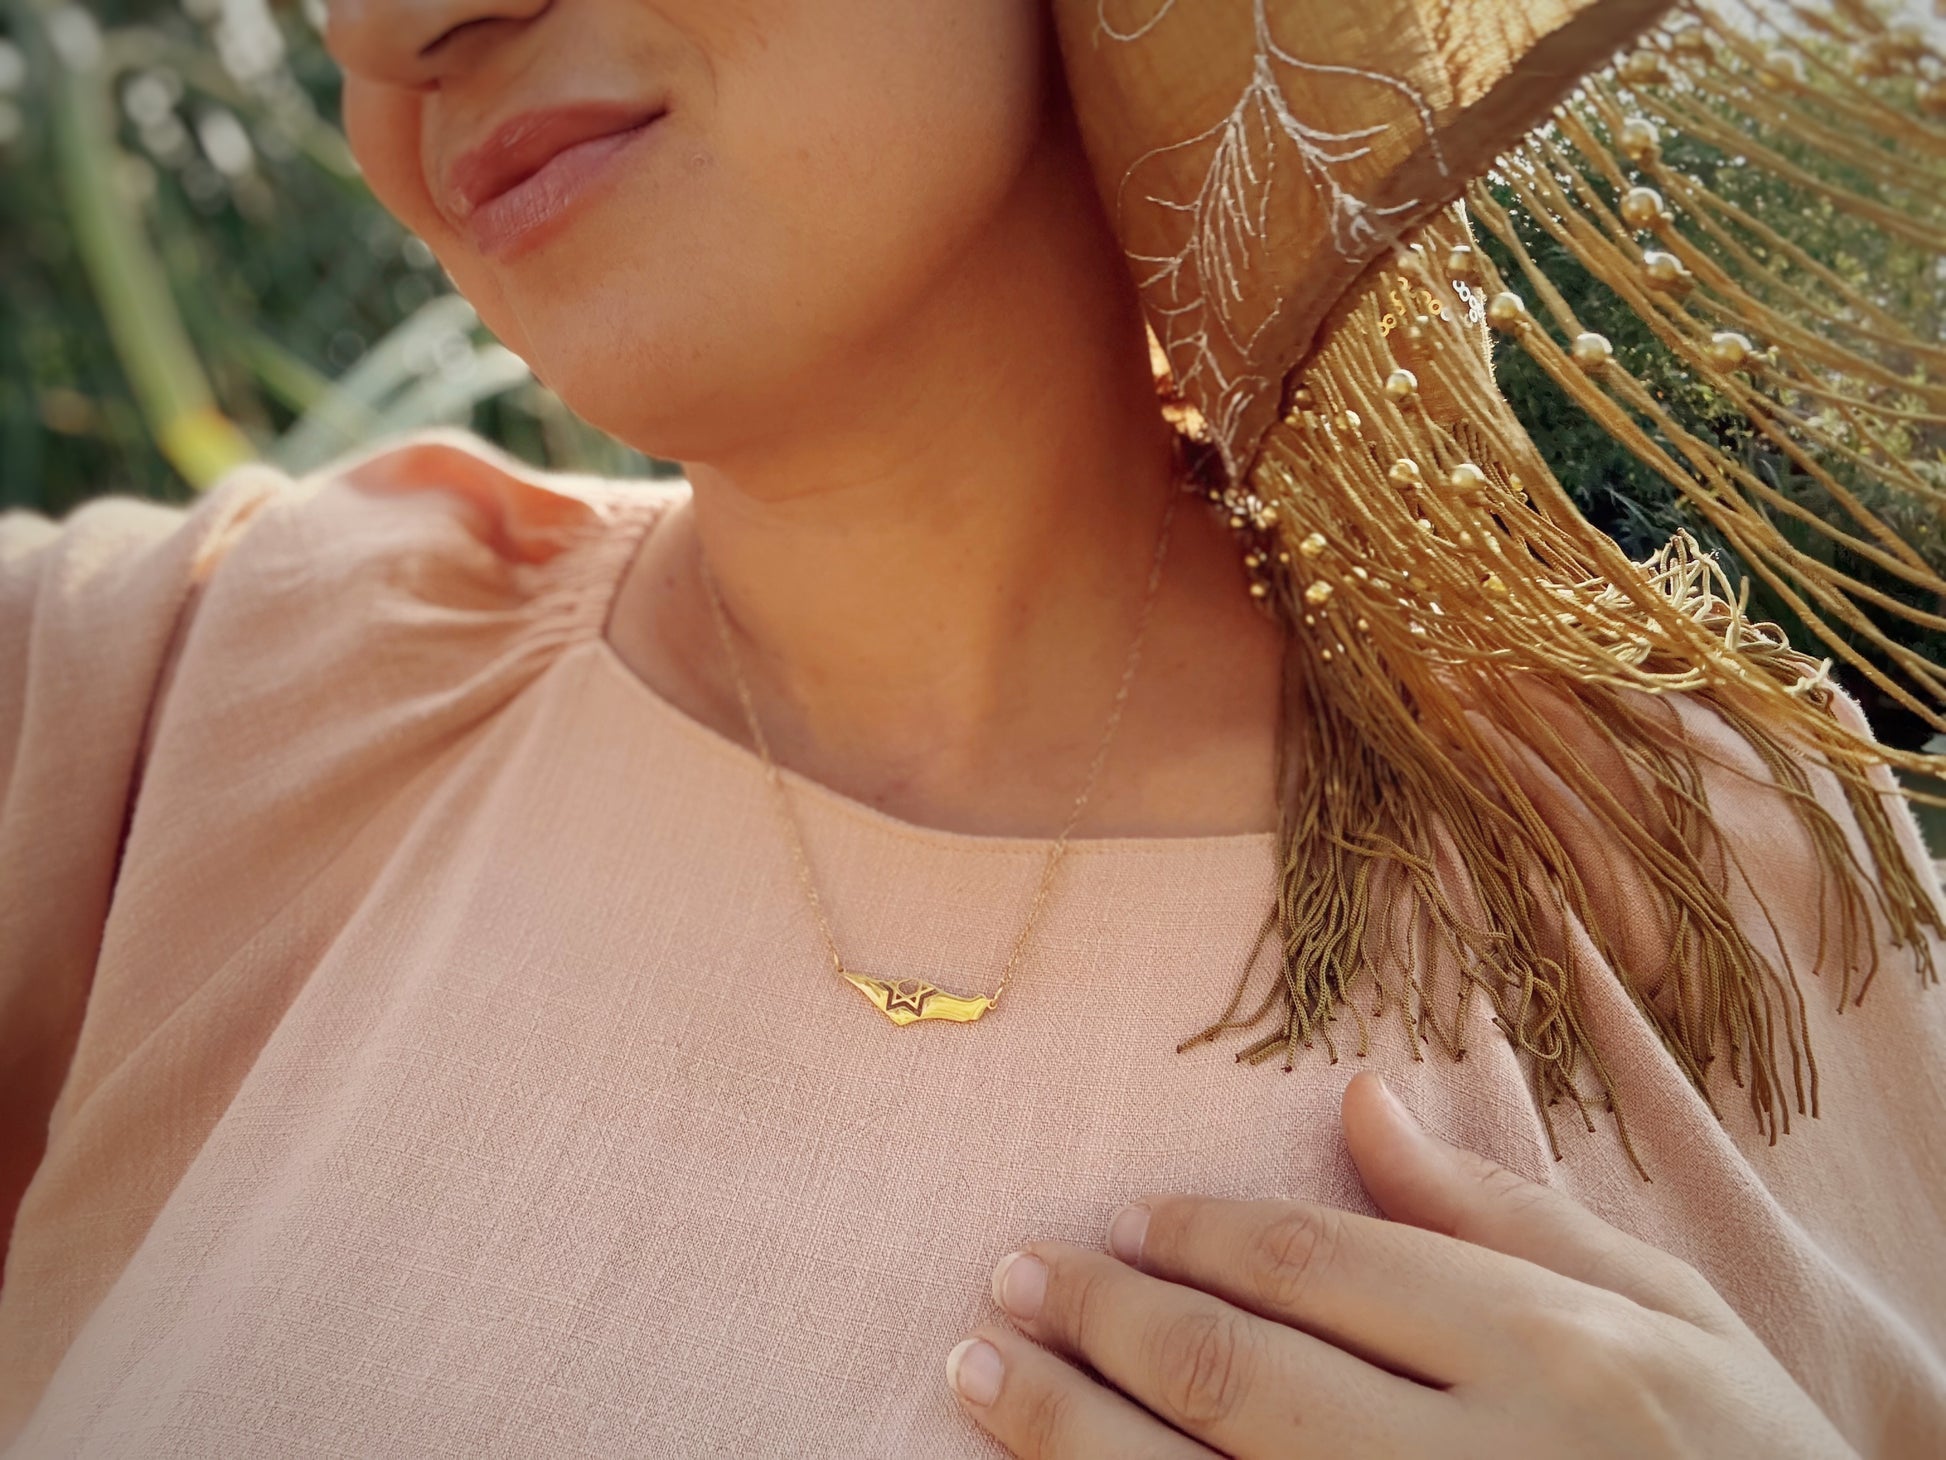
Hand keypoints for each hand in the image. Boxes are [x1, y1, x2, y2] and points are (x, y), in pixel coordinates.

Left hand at [944, 1071, 1854, 1457]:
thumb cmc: (1739, 1454)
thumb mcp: (1666, 1312)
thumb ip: (1501, 1211)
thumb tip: (1357, 1099)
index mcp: (1546, 1350)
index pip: (1324, 1266)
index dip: (1201, 1236)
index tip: (1121, 1217)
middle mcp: (1476, 1459)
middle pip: (1237, 1377)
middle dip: (1104, 1319)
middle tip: (1014, 1272)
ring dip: (1069, 1432)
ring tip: (978, 1372)